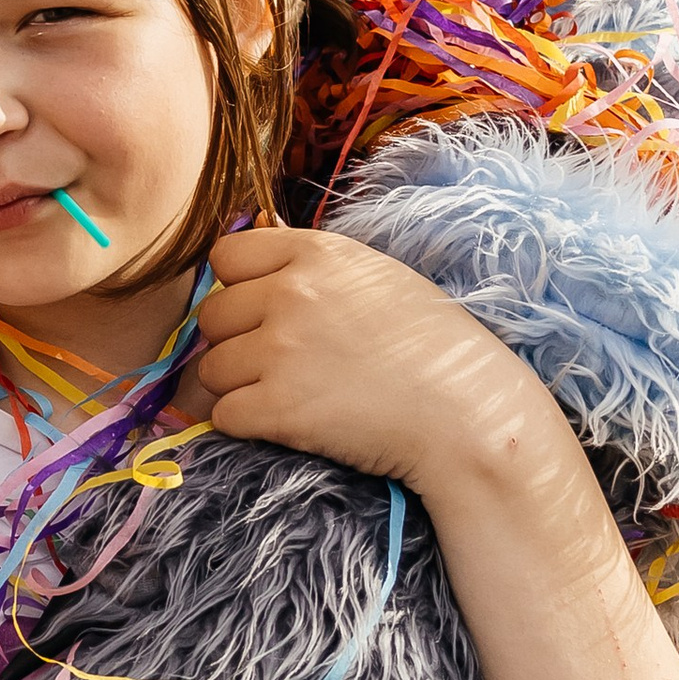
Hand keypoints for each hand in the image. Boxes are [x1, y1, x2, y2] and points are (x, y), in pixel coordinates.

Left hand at [186, 222, 546, 498]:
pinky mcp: (277, 408)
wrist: (467, 416)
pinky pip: (224, 415)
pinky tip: (287, 424)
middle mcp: (290, 293)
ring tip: (291, 395)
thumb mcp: (376, 277)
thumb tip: (252, 261)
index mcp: (316, 253)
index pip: (226, 256)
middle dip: (236, 341)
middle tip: (280, 363)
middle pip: (211, 316)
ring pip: (211, 369)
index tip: (265, 312)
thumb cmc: (433, 347)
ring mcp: (280, 351)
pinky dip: (247, 425)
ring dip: (239, 386)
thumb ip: (312, 267)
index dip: (239, 287)